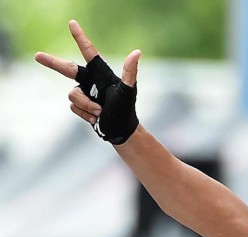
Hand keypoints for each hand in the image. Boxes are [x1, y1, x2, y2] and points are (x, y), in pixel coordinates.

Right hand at [35, 20, 140, 142]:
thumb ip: (130, 72)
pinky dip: (84, 113)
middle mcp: (91, 81)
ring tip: (100, 111)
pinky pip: (73, 106)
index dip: (80, 38)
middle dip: (53, 63)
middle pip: (67, 69)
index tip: (72, 23)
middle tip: (37, 56)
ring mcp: (84, 93)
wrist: (122, 130)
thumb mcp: (128, 90)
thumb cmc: (127, 108)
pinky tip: (96, 118)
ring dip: (86, 105)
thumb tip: (137, 52)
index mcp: (101, 73)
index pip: (89, 52)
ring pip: (73, 95)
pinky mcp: (80, 106)